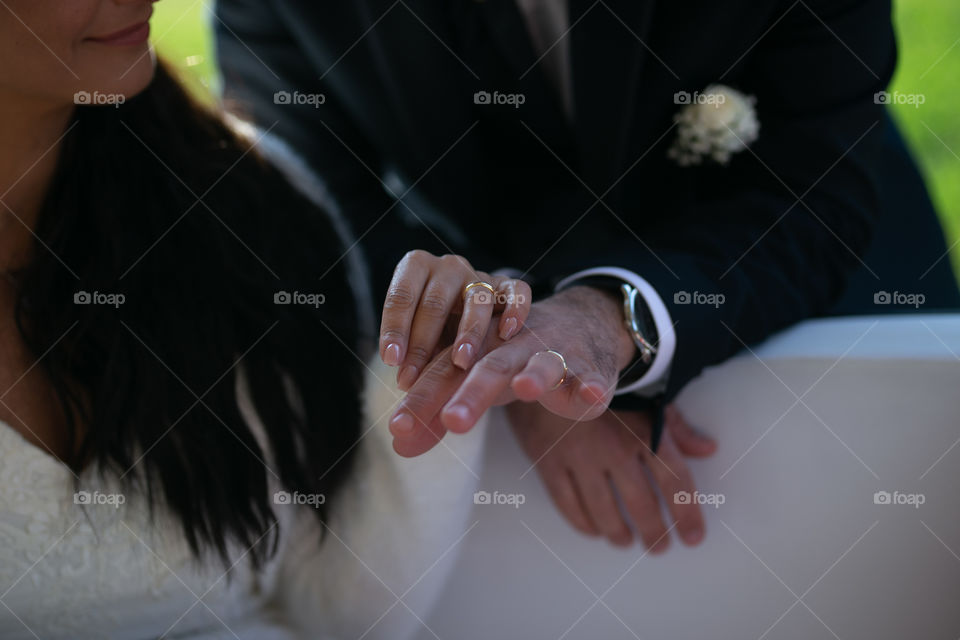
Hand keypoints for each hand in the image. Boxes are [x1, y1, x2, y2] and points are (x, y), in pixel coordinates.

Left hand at [379, 251, 531, 389]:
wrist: (470, 316)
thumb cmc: (434, 328)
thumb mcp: (417, 334)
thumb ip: (410, 352)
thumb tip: (405, 383)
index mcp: (416, 267)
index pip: (402, 295)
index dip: (395, 328)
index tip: (392, 360)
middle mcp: (448, 267)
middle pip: (435, 301)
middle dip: (423, 342)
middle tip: (415, 376)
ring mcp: (480, 275)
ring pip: (476, 298)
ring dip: (468, 331)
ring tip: (461, 362)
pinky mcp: (509, 287)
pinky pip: (517, 292)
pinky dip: (514, 309)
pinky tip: (507, 333)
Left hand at [388, 286, 638, 456]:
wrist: (576, 324)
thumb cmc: (511, 358)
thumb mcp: (473, 382)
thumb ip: (437, 416)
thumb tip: (398, 448)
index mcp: (478, 349)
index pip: (446, 373)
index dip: (423, 399)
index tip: (398, 428)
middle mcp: (513, 346)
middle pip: (491, 365)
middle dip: (473, 392)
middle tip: (453, 420)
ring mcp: (552, 355)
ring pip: (543, 363)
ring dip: (534, 375)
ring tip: (523, 387)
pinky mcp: (588, 368)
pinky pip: (590, 377)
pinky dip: (590, 386)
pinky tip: (592, 397)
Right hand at [508, 403, 716, 549]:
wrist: (545, 365)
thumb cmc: (602, 384)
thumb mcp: (644, 397)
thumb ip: (676, 427)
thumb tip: (708, 450)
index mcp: (641, 430)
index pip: (674, 480)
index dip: (687, 513)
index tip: (693, 537)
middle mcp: (613, 447)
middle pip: (641, 504)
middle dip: (654, 532)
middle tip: (660, 547)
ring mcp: (578, 457)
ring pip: (603, 511)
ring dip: (618, 533)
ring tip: (626, 541)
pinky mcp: (548, 461)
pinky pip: (567, 504)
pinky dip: (583, 523)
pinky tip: (594, 530)